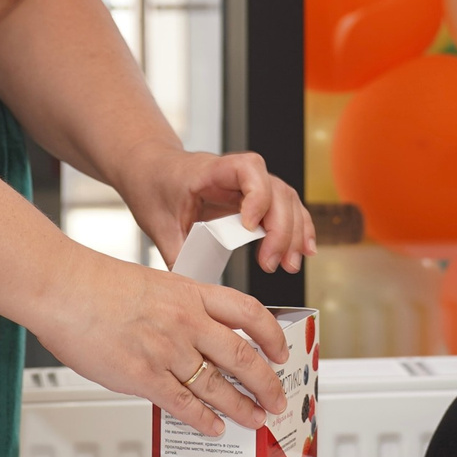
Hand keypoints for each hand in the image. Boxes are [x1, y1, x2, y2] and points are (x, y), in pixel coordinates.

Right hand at [32, 252, 291, 436]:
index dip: (272, 336)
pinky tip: (214, 426)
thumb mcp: (153, 284)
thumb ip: (178, 310)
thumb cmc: (95, 284)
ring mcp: (167, 350)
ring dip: (242, 407)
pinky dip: (203, 419)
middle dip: (267, 384)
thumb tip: (192, 338)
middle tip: (276, 399)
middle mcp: (186, 321)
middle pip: (243, 356)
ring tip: (254, 419)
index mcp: (191, 293)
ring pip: (218, 385)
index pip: (249, 313)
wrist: (62, 287)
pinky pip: (184, 404)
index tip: (281, 350)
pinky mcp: (143, 375)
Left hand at [122, 148, 315, 276]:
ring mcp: (249, 184)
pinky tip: (304, 250)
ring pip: (286, 199)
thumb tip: (192, 287)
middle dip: (281, 228)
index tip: (250, 227)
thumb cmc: (155, 186)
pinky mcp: (256, 196)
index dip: (256, 196)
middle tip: (272, 263)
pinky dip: (298, 227)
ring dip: (294, 232)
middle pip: (275, 189)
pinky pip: (286, 207)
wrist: (152, 170)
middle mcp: (237, 174)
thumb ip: (177, 253)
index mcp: (210, 171)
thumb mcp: (158, 222)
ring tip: (289, 265)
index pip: (248, 169)